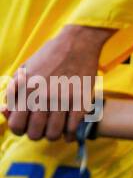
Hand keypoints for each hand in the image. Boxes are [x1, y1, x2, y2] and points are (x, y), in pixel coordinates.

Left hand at [3, 25, 110, 140]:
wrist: (77, 42)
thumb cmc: (48, 56)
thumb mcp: (24, 70)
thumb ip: (13, 92)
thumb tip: (6, 111)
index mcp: (26, 90)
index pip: (16, 125)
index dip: (20, 129)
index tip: (26, 126)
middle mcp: (43, 96)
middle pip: (35, 133)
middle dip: (37, 134)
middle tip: (42, 128)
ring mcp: (63, 99)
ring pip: (54, 133)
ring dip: (53, 135)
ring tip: (56, 130)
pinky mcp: (81, 99)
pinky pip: (73, 127)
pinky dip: (70, 133)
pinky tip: (69, 131)